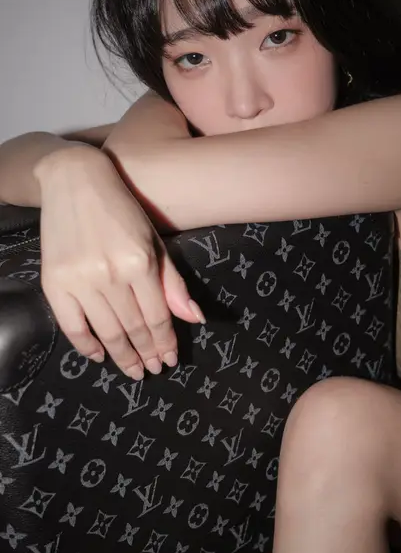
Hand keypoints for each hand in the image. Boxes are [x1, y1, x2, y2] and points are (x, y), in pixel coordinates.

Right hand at [35, 145, 203, 378]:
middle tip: (152, 371)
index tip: (170, 360)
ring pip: (106, 331)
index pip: (157, 316)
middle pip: (133, 328)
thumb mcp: (155, 241)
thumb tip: (194, 319)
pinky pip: (71, 326)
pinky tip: (99, 355)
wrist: (74, 181)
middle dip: (146, 354)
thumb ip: (173, 283)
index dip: (165, 342)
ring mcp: (79, 280)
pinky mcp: (53, 282)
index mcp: (140, 263)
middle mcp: (110, 275)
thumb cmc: (122, 210)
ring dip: (122, 356)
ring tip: (133, 370)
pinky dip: (86, 346)